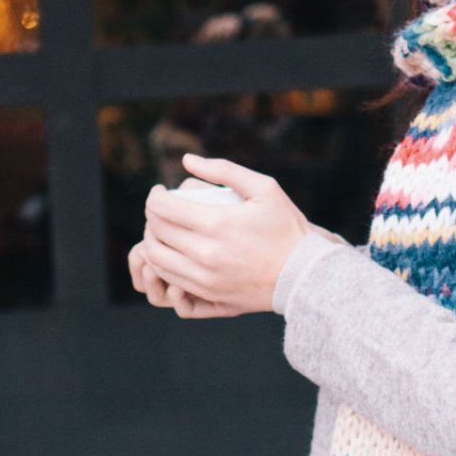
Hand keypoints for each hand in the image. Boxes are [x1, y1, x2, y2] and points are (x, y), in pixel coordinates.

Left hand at [141, 154, 309, 315]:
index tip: (160, 192)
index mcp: (217, 224)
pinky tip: (173, 252)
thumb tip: (187, 160)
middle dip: (152, 216)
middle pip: (156, 232)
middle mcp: (206, 254)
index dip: (155, 196)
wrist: (303, 275)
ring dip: (153, 241)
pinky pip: (170, 279)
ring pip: (157, 259)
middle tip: (161, 209)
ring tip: (163, 231)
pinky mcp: (208, 296)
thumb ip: (224, 170)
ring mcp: (205, 279)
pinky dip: (164, 263)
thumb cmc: (286, 227)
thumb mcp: (264, 188)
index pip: (163, 208)